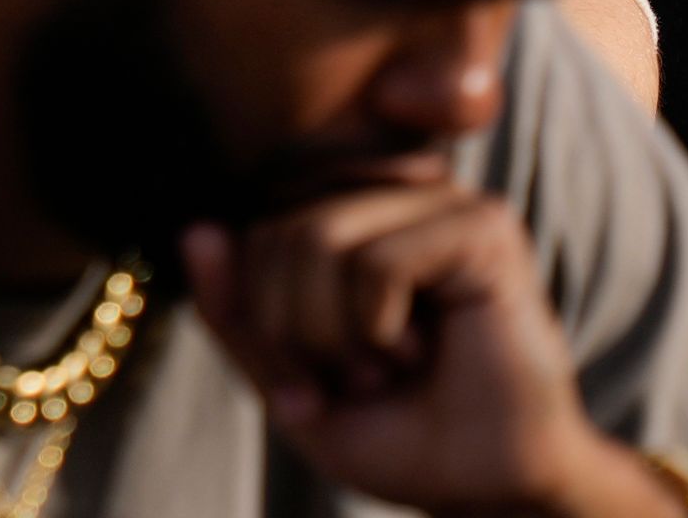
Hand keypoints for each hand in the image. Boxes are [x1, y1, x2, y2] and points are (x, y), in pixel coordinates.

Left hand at [184, 189, 674, 517]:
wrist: (491, 488)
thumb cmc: (400, 434)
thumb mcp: (291, 382)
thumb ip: (239, 316)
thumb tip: (196, 232)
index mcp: (349, 222)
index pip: (253, 238)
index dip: (264, 324)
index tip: (317, 378)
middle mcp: (391, 198)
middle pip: (278, 234)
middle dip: (299, 332)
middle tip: (362, 375)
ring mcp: (439, 202)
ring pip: (318, 239)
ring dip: (339, 335)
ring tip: (392, 363)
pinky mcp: (483, 226)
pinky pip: (376, 263)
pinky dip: (380, 329)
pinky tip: (423, 349)